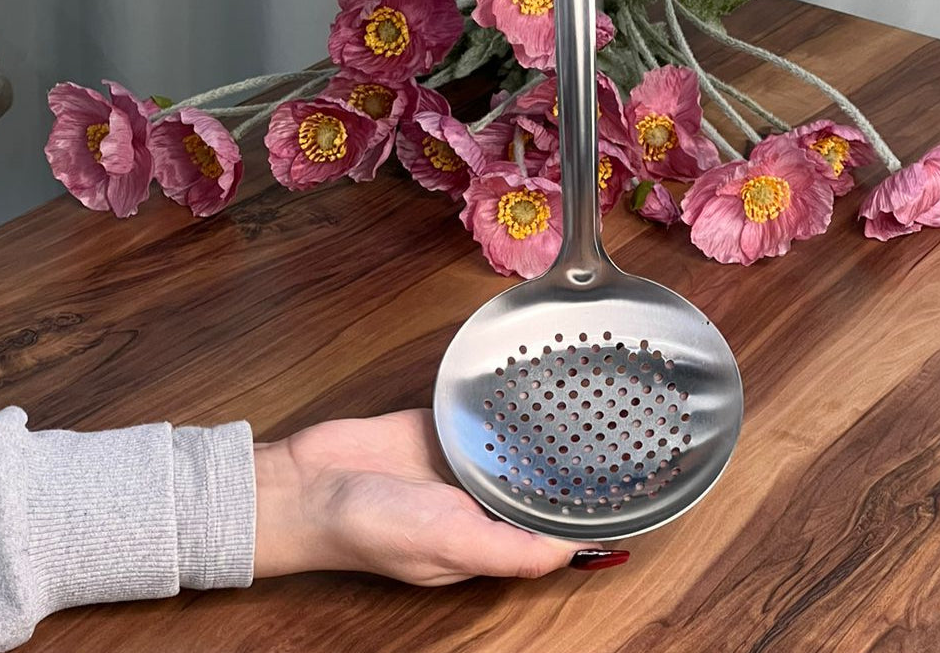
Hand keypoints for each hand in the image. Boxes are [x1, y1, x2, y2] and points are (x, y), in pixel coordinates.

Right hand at [253, 409, 628, 583]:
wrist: (309, 482)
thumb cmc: (370, 527)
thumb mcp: (449, 544)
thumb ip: (512, 551)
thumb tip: (574, 551)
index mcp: (488, 543)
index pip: (552, 533)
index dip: (588, 516)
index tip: (630, 493)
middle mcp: (481, 504)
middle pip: (542, 485)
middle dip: (575, 467)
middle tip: (623, 433)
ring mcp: (464, 464)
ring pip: (519, 447)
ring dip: (545, 433)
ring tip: (594, 403)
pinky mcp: (446, 429)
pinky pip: (488, 417)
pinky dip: (509, 406)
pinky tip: (538, 387)